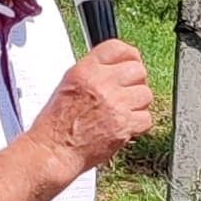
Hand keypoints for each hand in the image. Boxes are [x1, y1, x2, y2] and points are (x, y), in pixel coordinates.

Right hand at [30, 42, 153, 178]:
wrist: (54, 151)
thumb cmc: (56, 124)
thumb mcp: (68, 85)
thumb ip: (92, 73)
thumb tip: (116, 68)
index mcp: (85, 71)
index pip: (117, 48)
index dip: (129, 55)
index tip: (132, 62)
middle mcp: (101, 84)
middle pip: (137, 70)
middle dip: (136, 81)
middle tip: (128, 92)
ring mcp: (115, 104)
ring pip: (145, 94)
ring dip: (138, 104)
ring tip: (123, 112)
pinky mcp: (124, 125)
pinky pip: (146, 118)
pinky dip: (138, 124)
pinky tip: (124, 126)